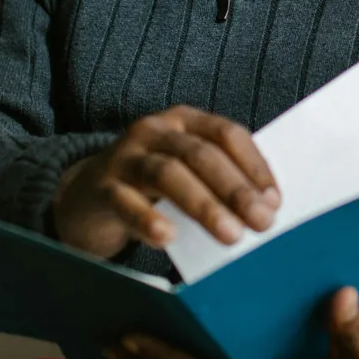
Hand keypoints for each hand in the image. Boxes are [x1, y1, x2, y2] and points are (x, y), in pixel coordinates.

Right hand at [52, 106, 279, 258]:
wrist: (84, 198)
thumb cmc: (149, 188)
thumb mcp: (185, 173)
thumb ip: (217, 182)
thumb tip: (262, 212)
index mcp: (183, 120)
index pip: (226, 134)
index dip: (254, 165)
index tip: (275, 201)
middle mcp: (154, 131)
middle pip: (200, 154)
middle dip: (235, 189)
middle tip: (261, 223)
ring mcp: (125, 156)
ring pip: (167, 173)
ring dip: (204, 205)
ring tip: (229, 235)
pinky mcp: (101, 187)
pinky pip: (125, 202)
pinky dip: (148, 219)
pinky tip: (168, 237)